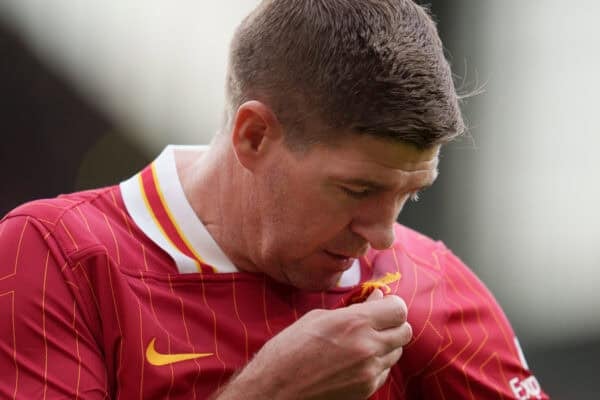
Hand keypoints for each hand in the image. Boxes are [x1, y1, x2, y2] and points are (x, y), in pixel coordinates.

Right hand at [215, 289, 411, 399]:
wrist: (275, 390)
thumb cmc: (288, 350)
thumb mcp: (318, 318)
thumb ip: (353, 308)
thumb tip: (377, 298)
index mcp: (354, 323)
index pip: (398, 309)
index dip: (391, 305)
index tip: (381, 304)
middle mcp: (368, 347)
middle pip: (405, 331)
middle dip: (393, 324)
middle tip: (375, 322)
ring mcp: (369, 372)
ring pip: (397, 352)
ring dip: (386, 344)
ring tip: (361, 342)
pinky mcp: (366, 390)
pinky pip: (385, 371)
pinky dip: (377, 364)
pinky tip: (355, 360)